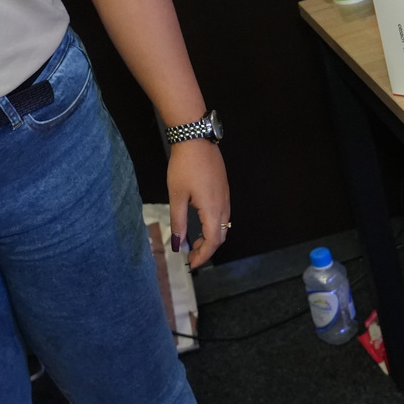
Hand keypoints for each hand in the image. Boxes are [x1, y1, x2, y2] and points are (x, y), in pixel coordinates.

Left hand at [167, 138, 229, 268]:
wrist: (195, 139)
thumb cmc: (184, 167)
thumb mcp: (177, 196)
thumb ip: (179, 222)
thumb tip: (178, 245)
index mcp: (213, 210)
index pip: (212, 242)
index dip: (202, 257)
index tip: (190, 264)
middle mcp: (224, 205)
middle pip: (220, 236)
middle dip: (207, 250)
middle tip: (190, 256)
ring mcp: (226, 196)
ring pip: (223, 226)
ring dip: (211, 238)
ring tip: (194, 243)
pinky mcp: (224, 189)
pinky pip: (224, 214)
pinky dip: (214, 226)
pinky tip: (200, 224)